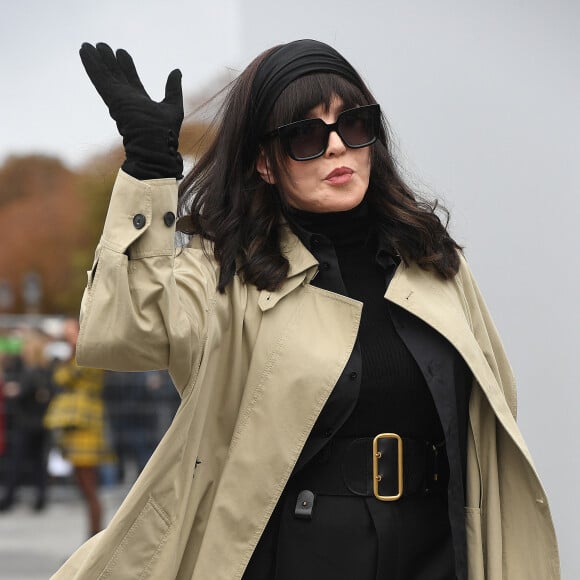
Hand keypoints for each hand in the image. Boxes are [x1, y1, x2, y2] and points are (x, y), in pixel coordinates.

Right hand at [79, 42, 183, 178]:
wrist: (156, 146)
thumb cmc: (166, 133)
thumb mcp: (173, 106)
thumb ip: (173, 89)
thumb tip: (176, 71)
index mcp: (140, 102)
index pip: (131, 80)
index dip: (126, 66)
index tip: (121, 52)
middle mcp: (127, 100)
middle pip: (115, 76)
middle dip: (109, 61)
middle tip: (102, 45)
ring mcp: (118, 99)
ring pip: (105, 75)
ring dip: (96, 60)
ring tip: (88, 45)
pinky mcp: (112, 98)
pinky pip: (99, 78)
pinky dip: (91, 65)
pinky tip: (84, 52)